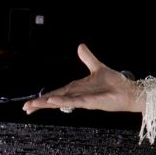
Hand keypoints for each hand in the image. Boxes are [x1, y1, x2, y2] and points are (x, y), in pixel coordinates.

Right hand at [23, 44, 144, 114]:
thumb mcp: (98, 67)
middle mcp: (78, 95)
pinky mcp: (91, 102)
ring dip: (47, 103)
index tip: (31, 104)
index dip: (44, 98)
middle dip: (40, 104)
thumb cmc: (115, 83)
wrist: (129, 91)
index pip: (57, 93)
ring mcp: (83, 100)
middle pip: (55, 100)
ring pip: (61, 102)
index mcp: (77, 88)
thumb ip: (88, 58)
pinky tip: (53, 101)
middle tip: (26, 108)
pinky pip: (75, 101)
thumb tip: (80, 46)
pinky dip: (63, 101)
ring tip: (33, 106)